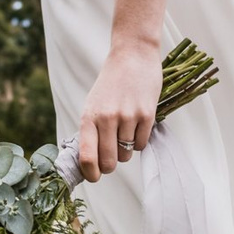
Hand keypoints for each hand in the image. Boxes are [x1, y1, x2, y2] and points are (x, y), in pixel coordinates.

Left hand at [79, 41, 161, 181]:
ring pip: (126, 155)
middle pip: (109, 162)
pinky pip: (142, 144)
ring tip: (124, 132)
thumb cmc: (110, 84)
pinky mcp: (147, 114)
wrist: (132, 56)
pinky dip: (139, 142)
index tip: (94, 177)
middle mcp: (107, 118)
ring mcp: (128, 117)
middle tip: (111, 160)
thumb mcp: (92, 105)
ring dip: (125, 151)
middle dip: (110, 166)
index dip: (90, 173)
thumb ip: (90, 131)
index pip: (86, 156)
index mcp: (89, 117)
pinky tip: (136, 126)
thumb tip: (89, 162)